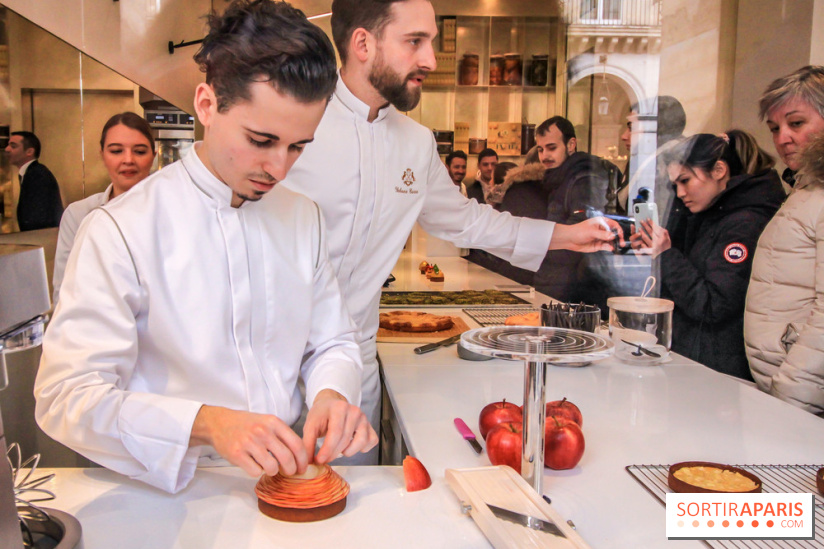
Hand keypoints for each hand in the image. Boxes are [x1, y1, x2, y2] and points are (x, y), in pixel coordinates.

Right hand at [190, 405, 306, 477]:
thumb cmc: (246, 424)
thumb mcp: (267, 421)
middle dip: (291, 470)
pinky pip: (255, 471)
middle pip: (287, 458)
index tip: (303, 468)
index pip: (297, 444)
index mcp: (273, 422)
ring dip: (273, 471)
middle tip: (289, 472)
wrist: (219, 423)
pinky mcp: (237, 454)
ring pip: (272, 468)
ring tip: (268, 466)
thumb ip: (282, 435)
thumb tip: (300, 456)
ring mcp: (249, 442)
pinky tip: (253, 464)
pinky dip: (257, 471)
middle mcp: (263, 431)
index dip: (303, 460)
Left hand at [302, 389, 377, 463]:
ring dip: (348, 451)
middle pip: (346, 440)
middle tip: (324, 459)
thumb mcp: (310, 425)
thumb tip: (308, 463)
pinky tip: (350, 445)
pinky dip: (361, 448)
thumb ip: (308, 443)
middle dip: (333, 454)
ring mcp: (364, 419)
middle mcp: (355, 411)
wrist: (331, 404)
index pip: (336, 433)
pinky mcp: (370, 426)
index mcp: (339, 408)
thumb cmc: (321, 414)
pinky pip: (371, 442)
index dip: (327, 450)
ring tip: (337, 449)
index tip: (319, 460)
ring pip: (361, 442)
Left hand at [549, 216, 622, 251]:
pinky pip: (606, 246)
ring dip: (614, 244)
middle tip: (621, 243)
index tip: (621, 235)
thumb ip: (602, 234)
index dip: (618, 229)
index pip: (614, 225)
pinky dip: (609, 247)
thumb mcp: (591, 232)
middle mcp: (603, 230)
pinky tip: (610, 248)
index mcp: (601, 222)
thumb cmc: (579, 231)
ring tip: (617, 247)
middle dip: (618, 238)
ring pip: (611, 241)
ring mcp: (601, 238)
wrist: (569, 240)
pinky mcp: (598, 245)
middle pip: (614, 233)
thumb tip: (613, 236)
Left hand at [631, 219, 670, 257]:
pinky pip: (644, 246)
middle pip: (650, 232)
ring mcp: (653, 247)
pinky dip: (641, 242)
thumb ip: (664, 233)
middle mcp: (658, 242)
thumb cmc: (666, 248)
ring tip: (639, 228)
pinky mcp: (649, 252)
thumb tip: (658, 227)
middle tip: (641, 221)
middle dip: (645, 226)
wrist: (666, 259)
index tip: (648, 219)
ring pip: (646, 238)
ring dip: (642, 232)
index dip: (651, 223)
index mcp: (663, 238)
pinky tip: (639, 238)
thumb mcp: (668, 240)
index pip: (656, 229)